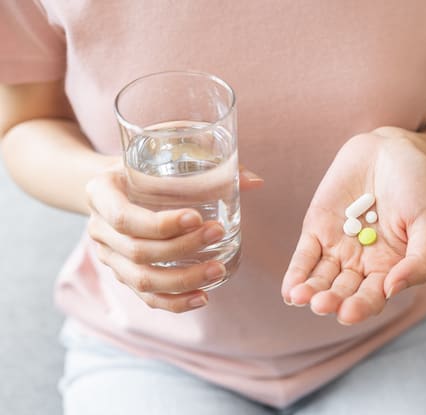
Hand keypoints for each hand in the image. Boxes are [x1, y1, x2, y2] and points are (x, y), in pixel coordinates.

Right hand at [86, 160, 262, 312]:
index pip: (123, 217)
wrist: (116, 183)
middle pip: (136, 251)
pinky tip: (203, 298)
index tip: (197, 218)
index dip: (160, 224)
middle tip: (218, 234)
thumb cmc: (145, 166)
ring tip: (218, 270)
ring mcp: (109, 256)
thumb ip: (207, 165)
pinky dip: (175, 302)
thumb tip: (255, 182)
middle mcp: (99, 228)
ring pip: (141, 280)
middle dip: (181, 248)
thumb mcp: (164, 154)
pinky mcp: (124, 274)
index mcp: (101, 193)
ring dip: (182, 279)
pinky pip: (146, 296)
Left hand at [281, 128, 425, 324]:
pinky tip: (290, 290)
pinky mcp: (317, 229)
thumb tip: (393, 289)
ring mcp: (337, 247)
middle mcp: (362, 264)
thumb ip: (419, 260)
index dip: (361, 307)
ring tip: (302, 298)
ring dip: (311, 291)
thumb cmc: (418, 187)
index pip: (373, 297)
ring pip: (321, 277)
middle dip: (332, 300)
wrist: (392, 150)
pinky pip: (304, 256)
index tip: (349, 313)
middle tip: (323, 305)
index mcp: (390, 268)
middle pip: (344, 291)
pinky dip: (296, 272)